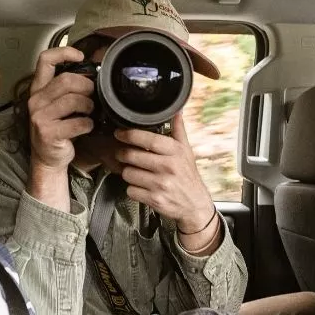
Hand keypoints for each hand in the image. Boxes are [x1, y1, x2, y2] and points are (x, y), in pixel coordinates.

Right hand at [28, 47, 94, 171]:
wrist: (48, 158)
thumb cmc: (57, 129)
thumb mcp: (58, 105)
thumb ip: (68, 89)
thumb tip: (93, 74)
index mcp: (38, 89)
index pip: (45, 60)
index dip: (64, 52)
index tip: (80, 56)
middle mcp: (36, 100)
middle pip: (67, 80)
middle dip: (87, 86)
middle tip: (93, 95)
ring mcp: (40, 117)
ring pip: (73, 100)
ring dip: (89, 106)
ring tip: (90, 112)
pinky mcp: (48, 133)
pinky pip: (77, 123)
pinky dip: (88, 124)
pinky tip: (87, 127)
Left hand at [114, 112, 215, 232]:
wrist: (194, 204)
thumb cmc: (188, 176)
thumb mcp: (186, 151)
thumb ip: (178, 130)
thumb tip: (177, 110)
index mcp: (175, 152)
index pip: (148, 139)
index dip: (130, 135)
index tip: (119, 133)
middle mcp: (168, 167)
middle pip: (132, 155)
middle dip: (123, 154)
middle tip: (123, 154)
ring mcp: (161, 184)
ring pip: (128, 173)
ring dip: (127, 172)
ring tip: (135, 172)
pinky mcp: (154, 199)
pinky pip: (131, 190)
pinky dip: (132, 189)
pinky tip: (140, 186)